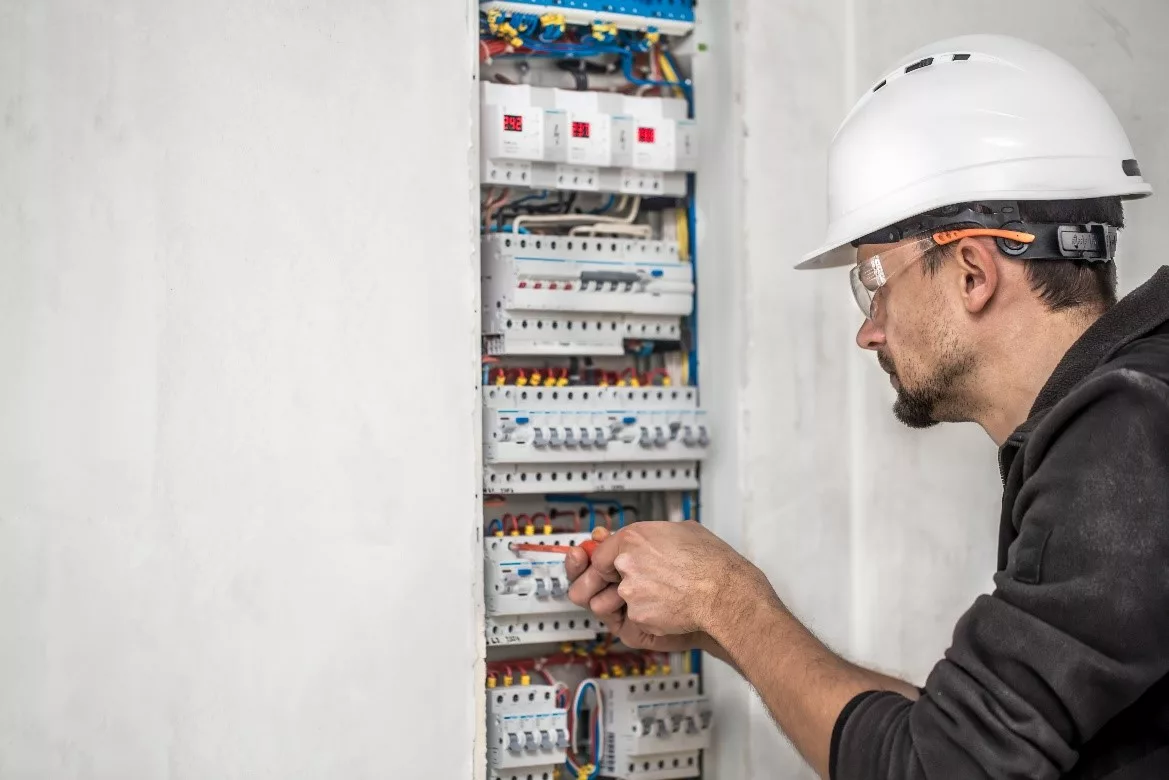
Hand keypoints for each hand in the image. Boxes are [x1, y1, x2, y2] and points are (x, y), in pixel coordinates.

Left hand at [566, 521, 763, 637]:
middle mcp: (626, 563)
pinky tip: (669, 609)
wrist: (726, 593)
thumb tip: (643, 537)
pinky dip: (648, 618)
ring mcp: (630, 591)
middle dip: (599, 585)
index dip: (603, 562)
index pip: (599, 552)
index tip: (604, 567)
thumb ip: (651, 535)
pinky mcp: (638, 617)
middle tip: (613, 587)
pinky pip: (634, 619)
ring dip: (627, 603)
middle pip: (594, 579)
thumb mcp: (681, 531)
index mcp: (633, 538)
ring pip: (614, 602)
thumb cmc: (712, 562)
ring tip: (655, 599)